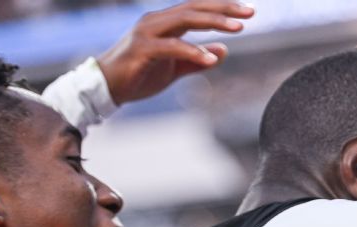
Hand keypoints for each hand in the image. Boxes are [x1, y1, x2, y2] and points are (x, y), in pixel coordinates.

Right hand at [96, 0, 254, 104]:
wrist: (106, 88)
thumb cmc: (139, 74)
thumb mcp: (175, 68)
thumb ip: (197, 59)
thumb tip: (224, 51)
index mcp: (165, 23)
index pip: (197, 9)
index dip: (223, 8)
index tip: (249, 12)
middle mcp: (156, 21)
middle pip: (194, 8)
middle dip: (224, 9)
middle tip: (250, 13)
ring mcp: (147, 33)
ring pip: (184, 20)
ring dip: (213, 22)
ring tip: (239, 29)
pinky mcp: (142, 49)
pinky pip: (172, 47)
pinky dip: (193, 51)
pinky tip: (211, 58)